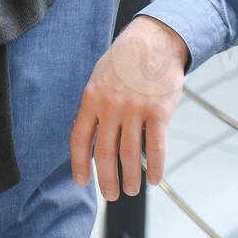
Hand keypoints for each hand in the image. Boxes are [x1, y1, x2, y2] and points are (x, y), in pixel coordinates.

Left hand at [70, 15, 188, 200]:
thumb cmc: (124, 63)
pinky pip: (155, 148)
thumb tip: (90, 140)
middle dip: (106, 180)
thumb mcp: (99, 79)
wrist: (153, 42)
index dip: (79, 164)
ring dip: (130, 179)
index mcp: (91, 99)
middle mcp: (110, 106)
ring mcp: (134, 109)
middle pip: (104, 153)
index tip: (82, 182)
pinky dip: (155, 168)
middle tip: (111, 196)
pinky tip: (155, 179)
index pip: (80, 139)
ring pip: (129, 155)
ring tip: (131, 191)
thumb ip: (94, 107)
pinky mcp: (158, 112)